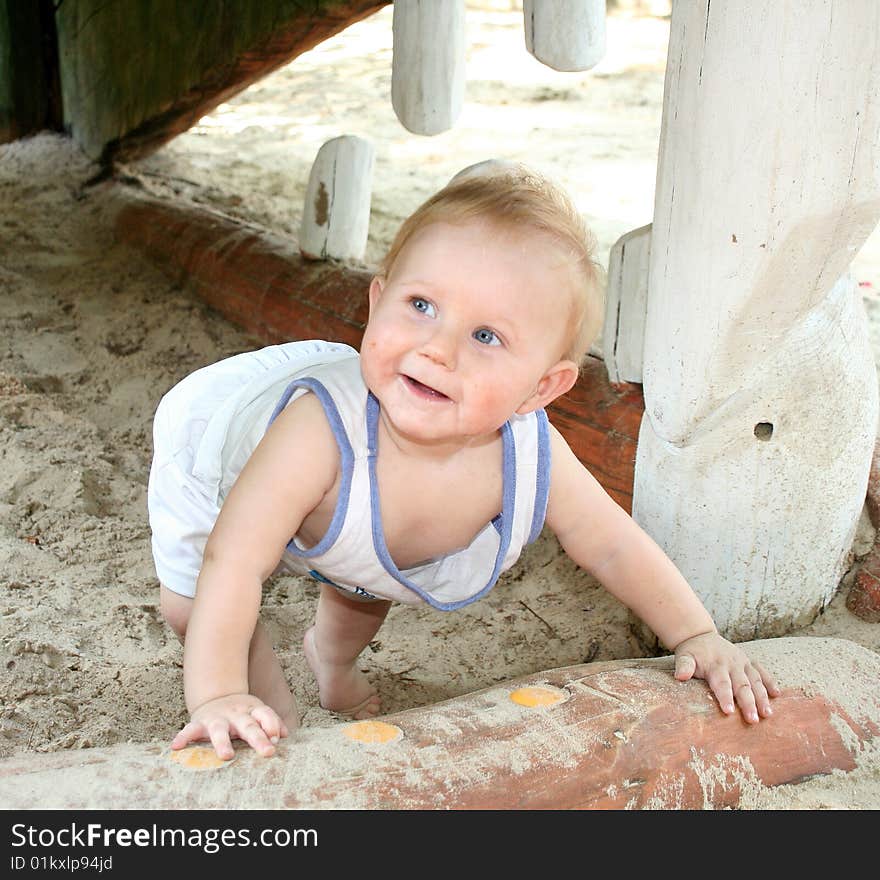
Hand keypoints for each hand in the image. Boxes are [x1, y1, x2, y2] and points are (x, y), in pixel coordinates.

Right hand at [171, 693, 288, 759]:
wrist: (217, 697)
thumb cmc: (243, 713)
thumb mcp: (258, 712)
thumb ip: (271, 722)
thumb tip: (285, 734)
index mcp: (252, 711)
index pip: (265, 714)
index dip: (272, 724)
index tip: (277, 738)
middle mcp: (236, 715)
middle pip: (248, 725)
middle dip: (258, 738)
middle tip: (268, 751)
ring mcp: (217, 718)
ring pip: (219, 730)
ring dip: (223, 742)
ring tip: (227, 755)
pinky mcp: (199, 723)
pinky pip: (190, 730)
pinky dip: (183, 737)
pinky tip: (176, 747)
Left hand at [673, 631, 780, 723]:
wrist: (700, 636)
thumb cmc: (692, 652)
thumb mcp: (684, 656)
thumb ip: (683, 666)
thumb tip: (680, 676)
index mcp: (715, 665)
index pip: (721, 683)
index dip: (725, 697)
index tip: (729, 712)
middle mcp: (732, 663)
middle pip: (742, 685)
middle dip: (748, 703)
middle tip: (753, 720)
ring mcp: (742, 662)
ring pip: (755, 680)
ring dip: (762, 697)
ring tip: (767, 714)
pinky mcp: (749, 662)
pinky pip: (762, 671)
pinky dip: (770, 682)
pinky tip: (777, 695)